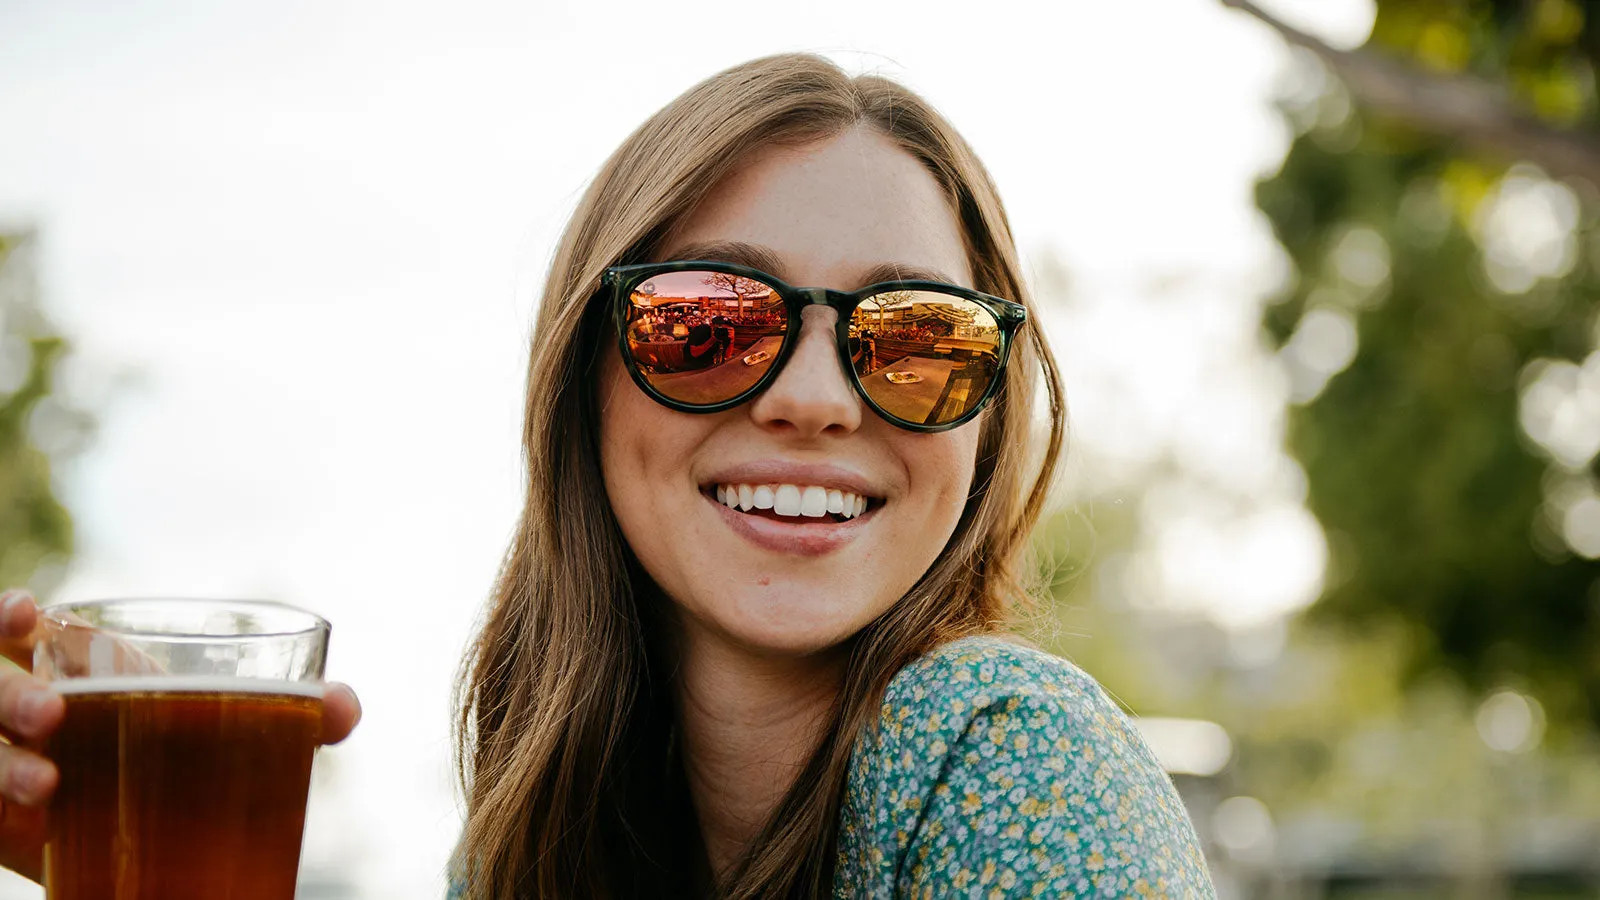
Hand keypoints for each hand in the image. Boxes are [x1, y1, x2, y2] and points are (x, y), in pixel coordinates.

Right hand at [0, 588, 361, 883]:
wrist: (136, 837)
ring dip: (3, 764)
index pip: (12, 623)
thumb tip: (346, 708)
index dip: (5, 613)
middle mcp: (20, 707)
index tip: (25, 610)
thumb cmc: (168, 754)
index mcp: (62, 663)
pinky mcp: (0, 825)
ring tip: (47, 788)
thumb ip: (277, 713)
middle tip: (52, 715)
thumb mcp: (207, 726)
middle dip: (8, 694)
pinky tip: (27, 826)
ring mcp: (7, 761)